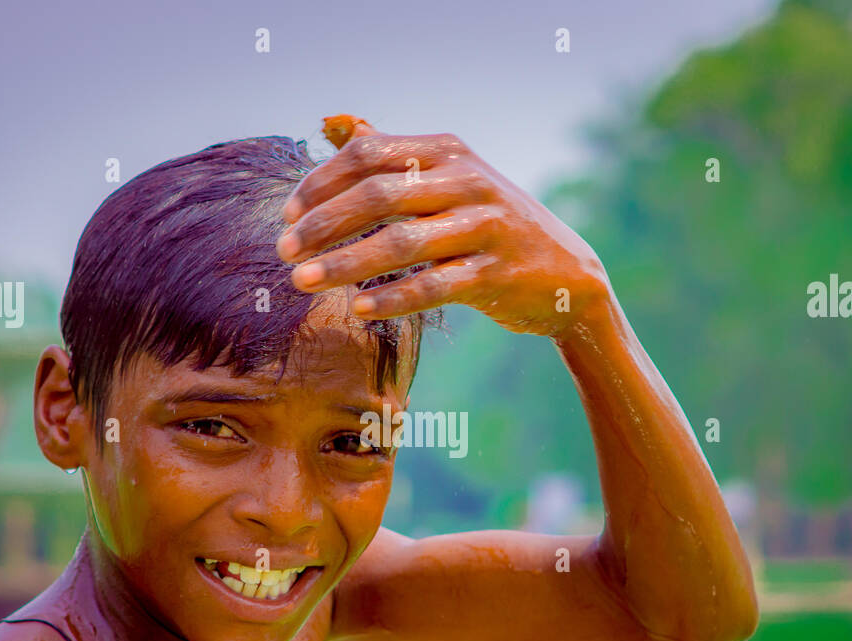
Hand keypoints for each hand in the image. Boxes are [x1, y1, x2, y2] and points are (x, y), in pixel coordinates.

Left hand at [275, 116, 611, 335]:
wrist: (567, 274)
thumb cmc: (487, 225)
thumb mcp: (446, 179)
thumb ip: (390, 153)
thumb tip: (331, 120)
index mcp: (447, 152)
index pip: (369, 155)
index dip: (320, 184)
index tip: (286, 216)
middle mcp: (467, 181)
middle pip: (379, 196)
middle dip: (323, 225)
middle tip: (284, 253)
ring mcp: (486, 227)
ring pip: (402, 243)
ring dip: (344, 263)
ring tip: (302, 283)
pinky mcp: (497, 272)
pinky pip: (435, 285)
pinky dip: (394, 296)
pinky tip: (359, 308)